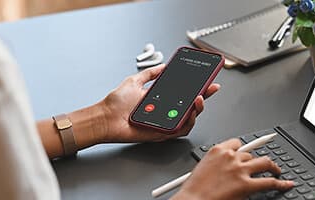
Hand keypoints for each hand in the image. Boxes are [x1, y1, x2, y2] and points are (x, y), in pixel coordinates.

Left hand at [97, 64, 219, 142]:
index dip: (198, 87)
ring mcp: (165, 122)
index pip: (184, 92)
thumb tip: (162, 66)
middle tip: (208, 89)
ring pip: (189, 119)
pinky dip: (187, 122)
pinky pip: (180, 130)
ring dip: (197, 109)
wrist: (106, 118)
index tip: (208, 79)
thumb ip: (149, 74)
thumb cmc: (116, 104)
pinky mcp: (162, 133)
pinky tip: (189, 113)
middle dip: (204, 96)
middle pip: (191, 106)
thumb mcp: (134, 81)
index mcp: (161, 99)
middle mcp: (165, 111)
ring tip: (198, 99)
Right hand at [171, 139, 293, 199]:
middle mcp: (230, 157)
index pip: (236, 143)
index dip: (243, 150)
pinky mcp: (246, 184)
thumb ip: (216, 164)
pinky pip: (269, 182)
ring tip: (276, 171)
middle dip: (254, 162)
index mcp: (217, 151)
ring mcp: (239, 170)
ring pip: (263, 162)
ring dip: (271, 167)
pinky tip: (285, 184)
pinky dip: (280, 183)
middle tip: (260, 167)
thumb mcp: (202, 168)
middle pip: (250, 154)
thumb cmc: (193, 190)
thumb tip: (226, 168)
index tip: (246, 154)